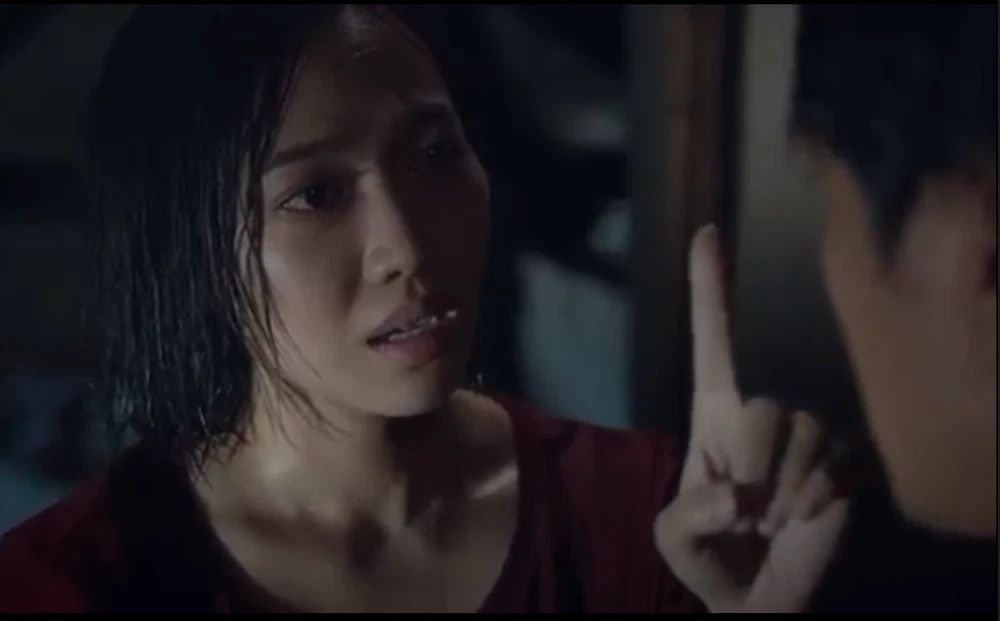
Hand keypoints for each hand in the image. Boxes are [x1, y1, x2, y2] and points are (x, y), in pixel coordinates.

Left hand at [653, 225, 849, 612]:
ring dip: (783, 491)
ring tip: (773, 519)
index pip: (714, 340)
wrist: (760, 597)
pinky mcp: (847, 460)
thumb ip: (686, 518)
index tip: (707, 232)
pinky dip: (813, 502)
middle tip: (745, 511)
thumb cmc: (710, 556)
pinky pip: (837, 464)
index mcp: (715, 411)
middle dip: (750, 466)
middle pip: (764, 403)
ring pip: (804, 432)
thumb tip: (732, 495)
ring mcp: (811, 432)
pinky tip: (804, 518)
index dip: (711, 288)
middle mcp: (765, 409)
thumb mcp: (673, 540)